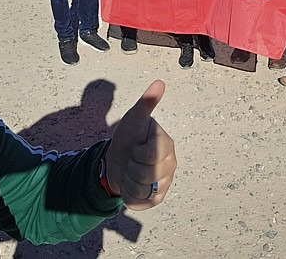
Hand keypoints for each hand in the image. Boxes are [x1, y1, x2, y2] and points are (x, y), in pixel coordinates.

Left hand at [105, 80, 175, 210]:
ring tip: (131, 170)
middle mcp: (170, 164)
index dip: (137, 152)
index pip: (152, 155)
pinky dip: (129, 194)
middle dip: (131, 167)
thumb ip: (146, 104)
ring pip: (142, 190)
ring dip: (129, 181)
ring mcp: (164, 182)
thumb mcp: (133, 120)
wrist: (116, 161)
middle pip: (146, 175)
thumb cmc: (127, 138)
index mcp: (167, 145)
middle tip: (132, 159)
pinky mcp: (157, 198)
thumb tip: (159, 83)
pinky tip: (131, 184)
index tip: (136, 146)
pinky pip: (140, 202)